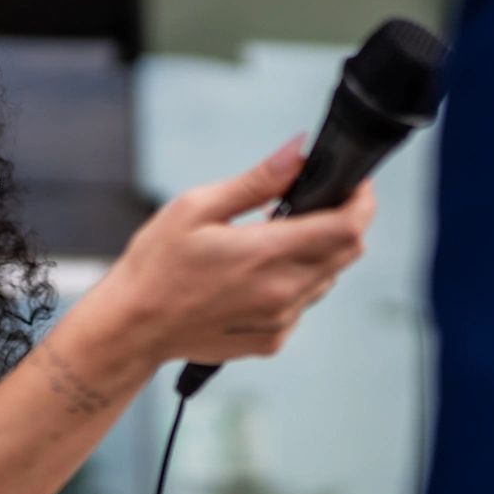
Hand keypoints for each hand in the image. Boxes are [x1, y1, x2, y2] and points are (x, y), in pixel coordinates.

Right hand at [91, 138, 374, 365]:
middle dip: (342, 223)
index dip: (361, 202)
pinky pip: (303, 305)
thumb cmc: (156, 264)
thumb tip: (298, 153)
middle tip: (310, 205)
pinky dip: (295, 284)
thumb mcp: (197, 207)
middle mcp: (281, 292)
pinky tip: (256, 276)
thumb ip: (257, 181)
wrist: (133, 325)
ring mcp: (279, 321)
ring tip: (273, 241)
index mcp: (265, 254)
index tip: (354, 185)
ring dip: (317, 254)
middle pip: (347, 253)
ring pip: (328, 279)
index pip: (347, 228)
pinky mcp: (272, 340)